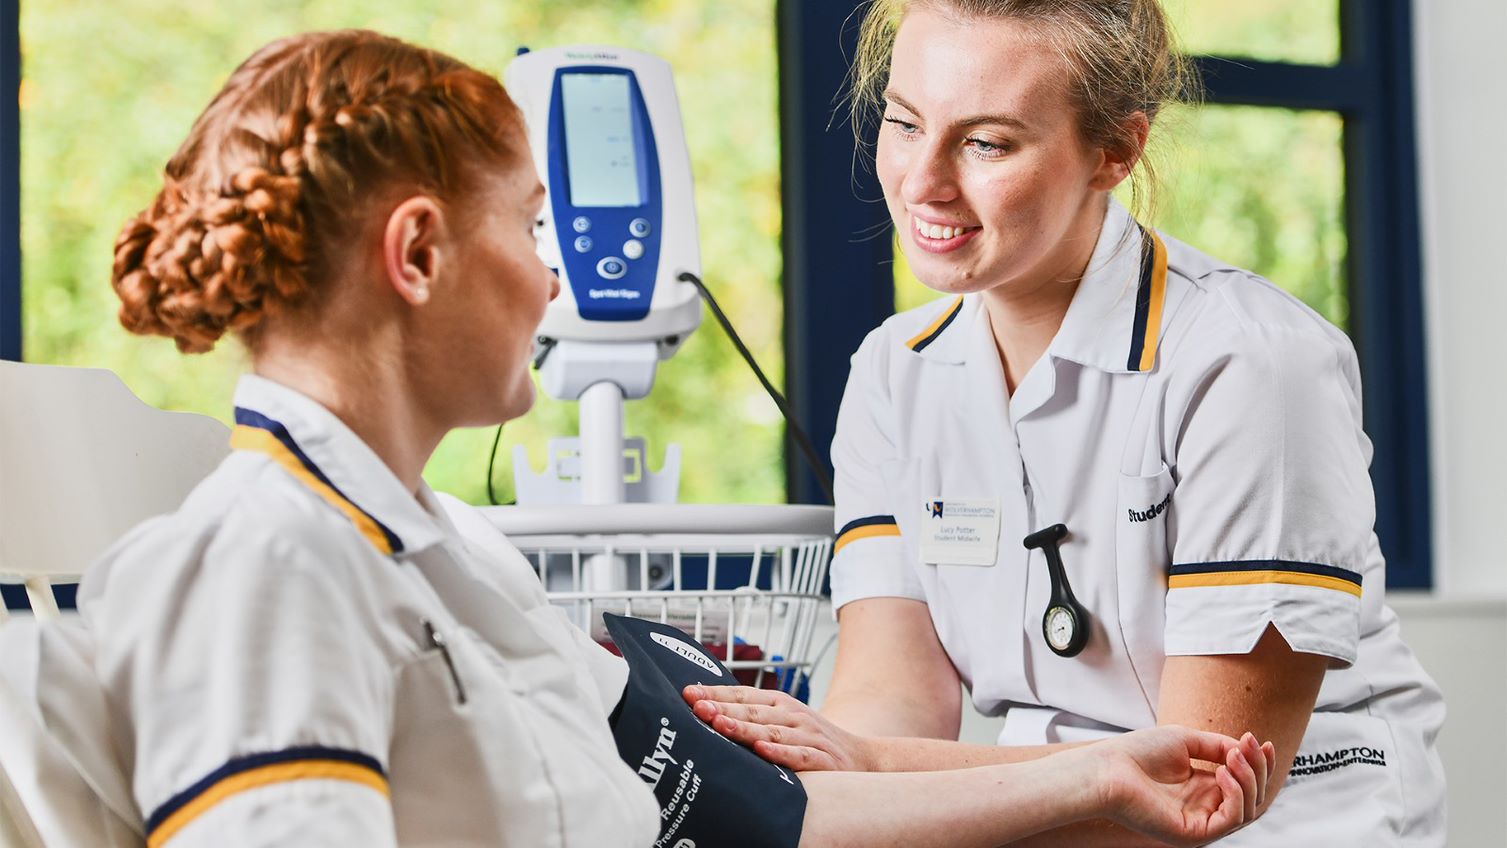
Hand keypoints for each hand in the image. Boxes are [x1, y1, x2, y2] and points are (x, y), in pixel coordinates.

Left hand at [682, 684, 873, 771]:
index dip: (716, 693)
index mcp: (780, 703)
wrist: (861, 757)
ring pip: (771, 731)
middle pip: (752, 711)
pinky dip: (780, 753)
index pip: (743, 695)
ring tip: (719, 724)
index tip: (688, 693)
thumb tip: (708, 710)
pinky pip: (798, 755)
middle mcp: (792, 715)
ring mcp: (807, 735)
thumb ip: (752, 716)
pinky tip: (761, 750)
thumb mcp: (784, 720)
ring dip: (743, 728)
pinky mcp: (821, 759)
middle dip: (722, 707)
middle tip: (696, 707)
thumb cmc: (811, 739)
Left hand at [1088, 727, 1274, 846]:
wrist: (1107, 770)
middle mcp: (1204, 807)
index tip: (1263, 742)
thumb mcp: (1185, 741)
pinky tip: (1221, 773)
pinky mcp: (1194, 834)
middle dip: (1258, 768)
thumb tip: (1246, 748)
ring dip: (1249, 780)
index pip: (1244, 782)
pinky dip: (1235, 795)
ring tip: (1233, 757)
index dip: (1259, 763)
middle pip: (1252, 796)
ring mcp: (1200, 822)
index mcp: (1201, 787)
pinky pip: (1231, 820)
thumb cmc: (1136, 754)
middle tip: (1250, 745)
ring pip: (1248, 809)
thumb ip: (1218, 746)